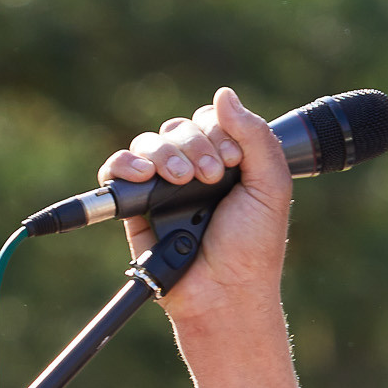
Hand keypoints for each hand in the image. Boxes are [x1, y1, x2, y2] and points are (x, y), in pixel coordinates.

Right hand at [97, 86, 293, 330]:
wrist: (225, 293)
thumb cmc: (253, 247)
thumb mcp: (271, 186)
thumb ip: (255, 136)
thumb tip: (224, 94)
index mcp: (229, 161)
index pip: (213, 120)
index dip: (219, 131)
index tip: (232, 161)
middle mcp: (195, 169)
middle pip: (180, 127)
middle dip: (195, 145)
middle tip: (210, 177)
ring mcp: (164, 186)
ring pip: (150, 144)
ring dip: (165, 154)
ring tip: (182, 181)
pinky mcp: (136, 206)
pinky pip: (117, 169)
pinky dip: (124, 163)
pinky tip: (143, 174)